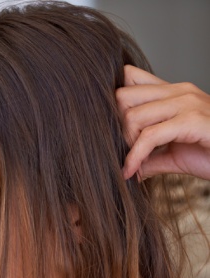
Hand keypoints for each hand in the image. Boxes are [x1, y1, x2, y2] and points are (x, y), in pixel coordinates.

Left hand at [119, 65, 209, 180]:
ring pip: (132, 115)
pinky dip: (135, 157)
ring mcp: (187, 103)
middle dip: (116, 126)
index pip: (129, 77)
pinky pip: (148, 136)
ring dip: (125, 144)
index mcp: (173, 92)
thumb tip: (123, 166)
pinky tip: (131, 172)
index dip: (114, 104)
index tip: (112, 130)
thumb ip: (147, 154)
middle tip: (122, 150)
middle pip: (123, 96)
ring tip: (132, 163)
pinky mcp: (192, 120)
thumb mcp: (172, 154)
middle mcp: (179, 91)